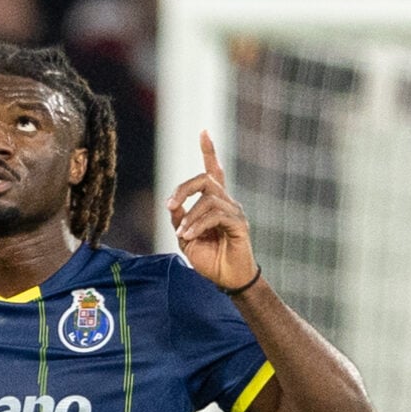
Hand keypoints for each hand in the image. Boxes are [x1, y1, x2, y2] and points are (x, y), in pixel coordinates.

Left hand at [165, 130, 257, 290]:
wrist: (226, 280)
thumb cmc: (209, 259)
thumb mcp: (186, 238)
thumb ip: (179, 218)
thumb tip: (172, 203)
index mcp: (214, 203)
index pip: (213, 172)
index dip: (209, 151)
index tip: (204, 131)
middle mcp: (226, 202)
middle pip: (205, 179)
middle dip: (184, 188)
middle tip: (170, 204)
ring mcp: (234, 212)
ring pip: (208, 199)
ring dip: (190, 216)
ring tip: (182, 234)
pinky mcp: (239, 224)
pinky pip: (215, 215)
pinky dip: (198, 224)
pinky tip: (190, 236)